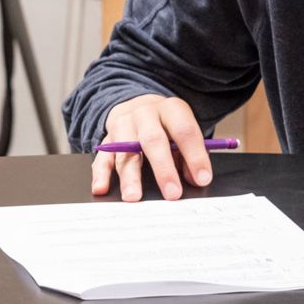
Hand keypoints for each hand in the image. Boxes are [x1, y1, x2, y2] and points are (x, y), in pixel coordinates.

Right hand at [89, 94, 212, 201]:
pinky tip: (101, 188)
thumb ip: (190, 154)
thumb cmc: (167, 125)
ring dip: (130, 176)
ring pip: (125, 151)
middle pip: (153, 140)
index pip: (184, 131)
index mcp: (170, 109)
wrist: (139, 106)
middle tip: (172, 193)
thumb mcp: (183, 130)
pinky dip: (100, 174)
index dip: (195, 155)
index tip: (202, 179)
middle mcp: (145, 114)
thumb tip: (196, 179)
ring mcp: (123, 126)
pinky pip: (102, 157)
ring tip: (134, 196)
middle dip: (163, 168)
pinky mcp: (108, 140)